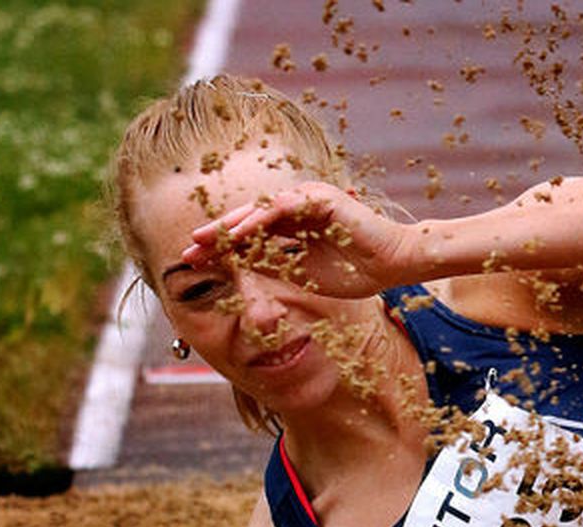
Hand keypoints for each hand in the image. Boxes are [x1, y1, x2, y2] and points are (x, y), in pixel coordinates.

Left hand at [178, 182, 406, 298]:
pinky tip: (235, 235)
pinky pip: (279, 210)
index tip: (196, 264)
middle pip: (248, 220)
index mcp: (294, 225)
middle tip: (188, 251)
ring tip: (202, 241)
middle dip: (217, 236)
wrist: (394, 265)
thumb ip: (271, 265)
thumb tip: (236, 267)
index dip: (222, 248)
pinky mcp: (318, 198)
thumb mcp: (302, 273)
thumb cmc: (356, 271)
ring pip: (259, 212)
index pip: (251, 234)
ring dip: (229, 227)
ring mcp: (307, 199)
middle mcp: (297, 207)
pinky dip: (256, 223)